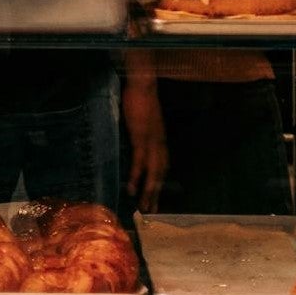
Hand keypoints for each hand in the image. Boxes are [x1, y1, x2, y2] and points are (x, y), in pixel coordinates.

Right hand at [123, 79, 167, 210]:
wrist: (143, 84)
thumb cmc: (141, 97)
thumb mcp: (143, 118)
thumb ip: (141, 130)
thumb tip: (135, 139)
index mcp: (160, 139)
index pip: (162, 165)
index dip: (159, 181)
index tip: (155, 196)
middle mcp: (159, 143)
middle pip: (161, 173)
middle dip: (156, 193)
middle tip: (152, 210)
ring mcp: (152, 141)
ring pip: (153, 172)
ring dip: (149, 191)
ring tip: (144, 207)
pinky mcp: (141, 137)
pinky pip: (140, 162)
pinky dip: (136, 177)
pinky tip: (132, 189)